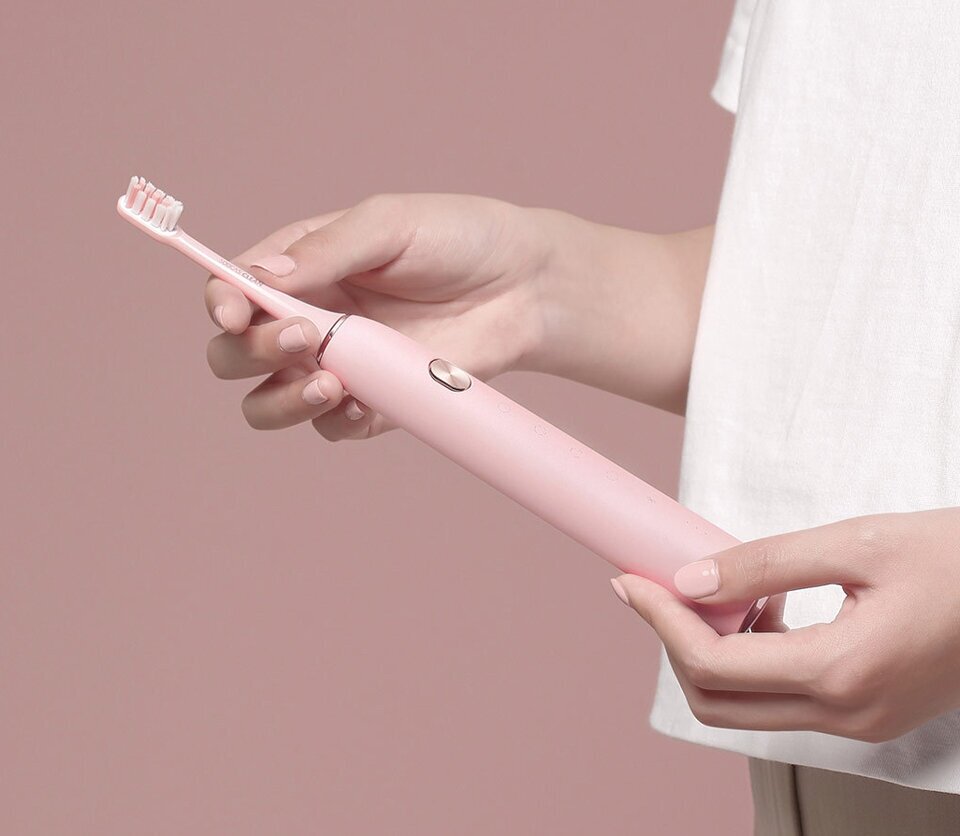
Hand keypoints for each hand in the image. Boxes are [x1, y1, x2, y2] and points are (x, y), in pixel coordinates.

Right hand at [204, 193, 551, 438]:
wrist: (524, 287)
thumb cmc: (458, 238)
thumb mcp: (389, 224)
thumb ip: (325, 249)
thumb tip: (261, 279)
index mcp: (300, 267)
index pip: (231, 289)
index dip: (220, 304)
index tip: (234, 312)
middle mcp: (307, 319)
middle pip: (233, 355)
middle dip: (252, 353)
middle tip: (309, 339)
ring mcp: (337, 366)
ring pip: (268, 404)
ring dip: (282, 402)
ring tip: (331, 384)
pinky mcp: (372, 401)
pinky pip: (331, 428)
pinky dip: (336, 423)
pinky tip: (363, 404)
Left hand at [611, 508, 959, 741]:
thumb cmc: (957, 559)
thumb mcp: (856, 542)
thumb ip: (766, 565)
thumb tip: (692, 579)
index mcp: (842, 672)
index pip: (713, 663)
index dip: (661, 621)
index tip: (632, 583)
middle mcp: (849, 715)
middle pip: (717, 702)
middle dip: (675, 644)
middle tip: (659, 591)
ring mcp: (861, 723)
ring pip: (747, 708)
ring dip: (714, 654)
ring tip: (723, 592)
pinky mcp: (869, 715)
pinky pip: (786, 701)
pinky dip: (754, 661)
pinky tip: (767, 609)